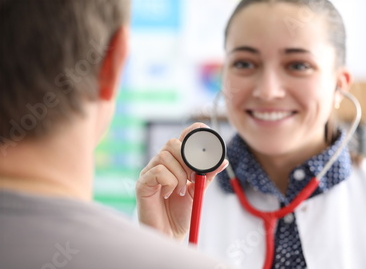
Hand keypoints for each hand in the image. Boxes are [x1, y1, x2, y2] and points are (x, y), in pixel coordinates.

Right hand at [136, 122, 228, 240]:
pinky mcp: (142, 183)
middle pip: (173, 142)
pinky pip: (158, 171)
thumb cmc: (181, 213)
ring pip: (165, 156)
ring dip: (179, 175)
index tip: (206, 140)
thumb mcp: (198, 191)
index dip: (194, 131)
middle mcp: (161, 163)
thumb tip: (222, 160)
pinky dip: (170, 182)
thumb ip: (207, 174)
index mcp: (175, 161)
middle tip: (192, 177)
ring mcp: (149, 172)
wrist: (170, 234)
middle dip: (187, 159)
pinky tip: (170, 194)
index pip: (183, 137)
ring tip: (180, 191)